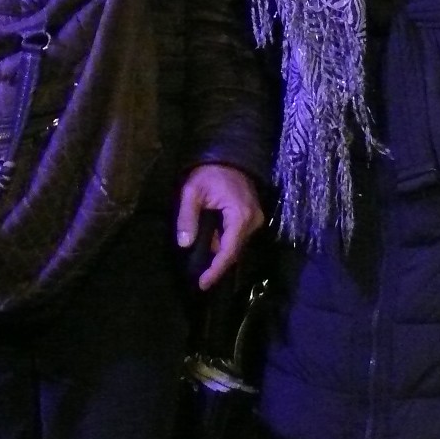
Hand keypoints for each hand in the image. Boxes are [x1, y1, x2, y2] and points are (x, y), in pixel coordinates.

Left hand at [177, 162, 263, 290]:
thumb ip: (187, 218)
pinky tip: (209, 247)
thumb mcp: (192, 191)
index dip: (216, 270)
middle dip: (216, 264)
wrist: (228, 154)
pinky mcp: (252, 216)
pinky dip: (223, 243)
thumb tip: (185, 244)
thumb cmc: (209, 172)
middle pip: (234, 251)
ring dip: (219, 254)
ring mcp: (255, 219)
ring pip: (236, 245)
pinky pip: (237, 236)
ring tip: (201, 265)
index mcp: (241, 216)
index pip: (228, 251)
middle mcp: (253, 221)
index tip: (202, 284)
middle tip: (199, 278)